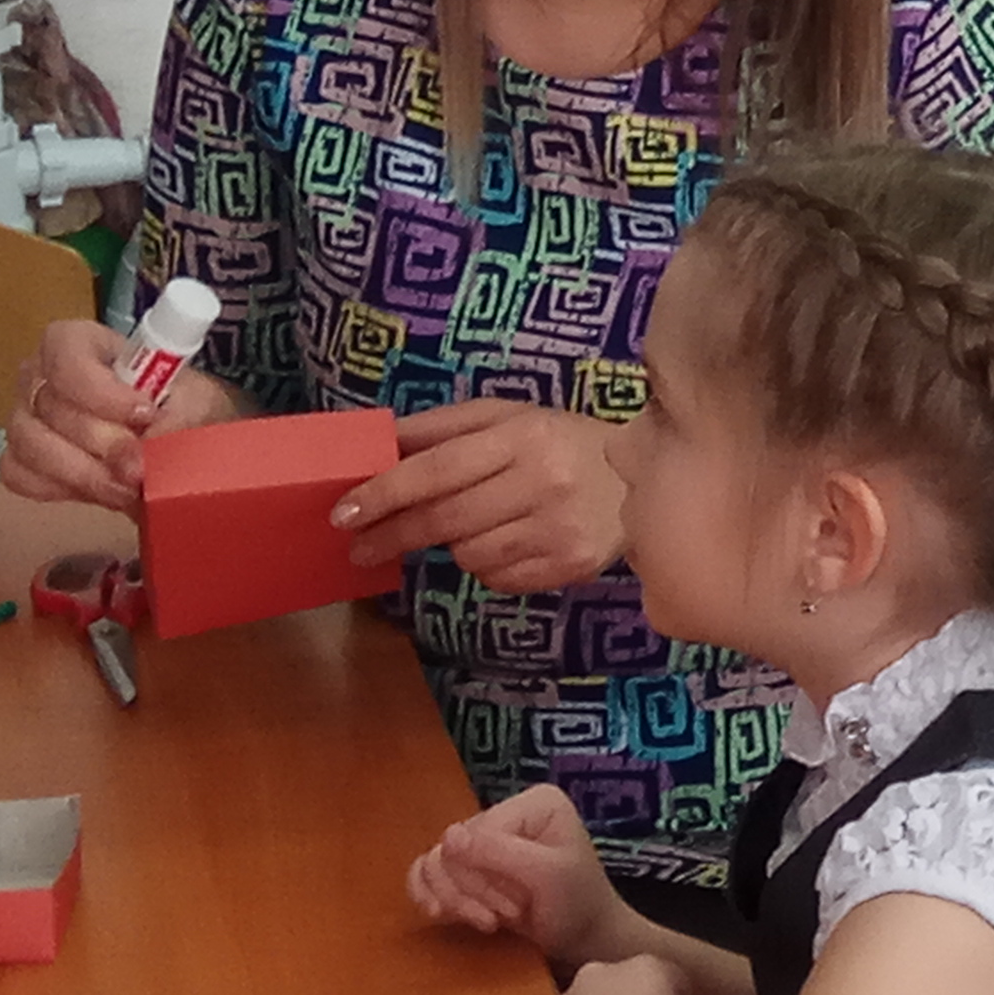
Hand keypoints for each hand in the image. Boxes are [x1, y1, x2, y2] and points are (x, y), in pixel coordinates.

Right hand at [0, 320, 236, 513]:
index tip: (143, 414)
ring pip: (31, 444)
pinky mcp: (20, 457)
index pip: (66, 353)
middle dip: (103, 444)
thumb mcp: (195, 404)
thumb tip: (144, 450)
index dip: (100, 390)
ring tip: (129, 487)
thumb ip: (174, 421)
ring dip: (84, 474)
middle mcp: (42, 374)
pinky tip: (98, 491)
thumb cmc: (181, 406)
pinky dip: (61, 489)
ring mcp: (25, 416)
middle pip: (51, 408)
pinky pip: (20, 475)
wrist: (176, 440)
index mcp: (81, 342)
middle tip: (142, 468)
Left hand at [338, 402, 626, 591]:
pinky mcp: (569, 566)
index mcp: (524, 436)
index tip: (344, 512)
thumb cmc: (562, 442)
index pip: (438, 469)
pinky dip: (487, 564)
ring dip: (451, 546)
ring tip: (469, 526)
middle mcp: (543, 482)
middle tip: (357, 546)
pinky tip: (505, 542)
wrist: (649, 479)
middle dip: (391, 534)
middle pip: (444, 519)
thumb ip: (443, 428)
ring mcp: (559, 529)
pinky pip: (498, 578)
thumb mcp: (508, 417)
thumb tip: (378, 445)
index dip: (385, 492)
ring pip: (468, 555)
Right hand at [410, 783, 632, 971]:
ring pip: (435, 863)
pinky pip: (427, 873)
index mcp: (533, 803)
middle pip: (451, 849)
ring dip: (454, 900)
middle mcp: (506, 813)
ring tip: (486, 922)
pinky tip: (441, 915)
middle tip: (500, 918)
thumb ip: (499, 853)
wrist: (582, 938)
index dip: (483, 876)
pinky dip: (430, 895)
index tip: (513, 908)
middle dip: (471, 892)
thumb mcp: (548, 876)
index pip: (476, 833)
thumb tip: (447, 837)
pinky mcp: (469, 866)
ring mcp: (485, 840)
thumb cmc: (578, 904)